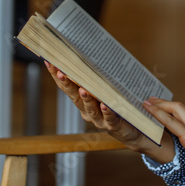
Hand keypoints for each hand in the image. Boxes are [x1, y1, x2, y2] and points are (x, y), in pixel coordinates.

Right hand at [44, 62, 171, 160]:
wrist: (134, 130)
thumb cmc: (117, 106)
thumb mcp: (105, 90)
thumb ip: (97, 78)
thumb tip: (91, 55)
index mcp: (82, 101)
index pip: (67, 87)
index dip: (57, 76)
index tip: (50, 62)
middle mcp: (87, 111)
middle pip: (74, 96)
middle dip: (67, 84)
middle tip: (60, 72)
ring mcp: (99, 119)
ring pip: (90, 108)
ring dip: (86, 98)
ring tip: (83, 88)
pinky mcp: (113, 125)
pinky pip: (109, 117)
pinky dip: (106, 111)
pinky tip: (104, 104)